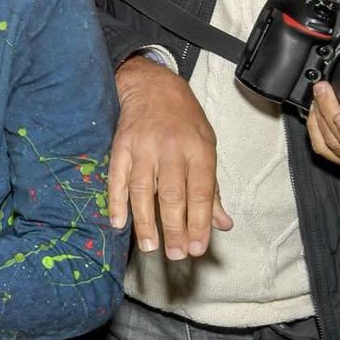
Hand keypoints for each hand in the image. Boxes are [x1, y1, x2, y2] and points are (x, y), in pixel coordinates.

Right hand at [112, 56, 233, 258]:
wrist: (151, 85)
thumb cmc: (184, 119)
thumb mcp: (207, 147)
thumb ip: (213, 189)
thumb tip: (222, 224)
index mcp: (199, 150)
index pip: (201, 193)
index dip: (199, 223)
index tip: (197, 248)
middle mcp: (171, 149)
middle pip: (173, 195)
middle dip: (175, 228)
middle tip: (176, 254)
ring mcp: (143, 147)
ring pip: (144, 190)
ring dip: (146, 221)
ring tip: (150, 247)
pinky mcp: (120, 146)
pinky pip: (116, 178)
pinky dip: (117, 201)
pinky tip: (119, 222)